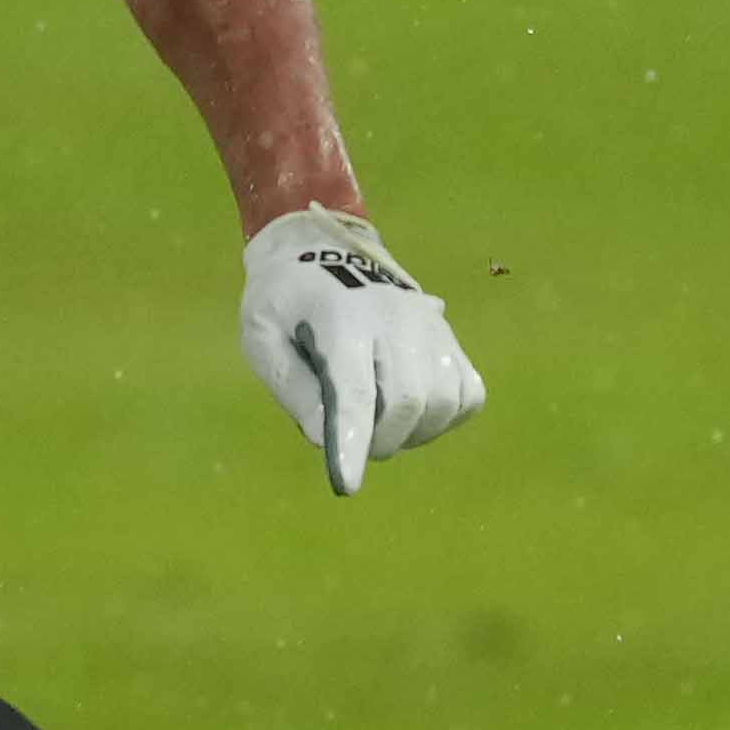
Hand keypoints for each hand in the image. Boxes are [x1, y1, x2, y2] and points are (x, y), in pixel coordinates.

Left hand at [239, 208, 485, 495]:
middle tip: (355, 442)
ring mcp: (431, 324)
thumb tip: (324, 437)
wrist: (321, 244)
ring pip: (443, 402)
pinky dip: (446, 416)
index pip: (355, 391)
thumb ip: (289, 386)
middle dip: (379, 440)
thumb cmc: (284, 298)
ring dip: (414, 432)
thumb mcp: (261, 334)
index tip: (347, 484)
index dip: (353, 443)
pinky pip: (469, 393)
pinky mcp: (450, 336)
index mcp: (342, 317)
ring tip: (381, 423)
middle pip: (408, 401)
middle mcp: (397, 317)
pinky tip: (413, 411)